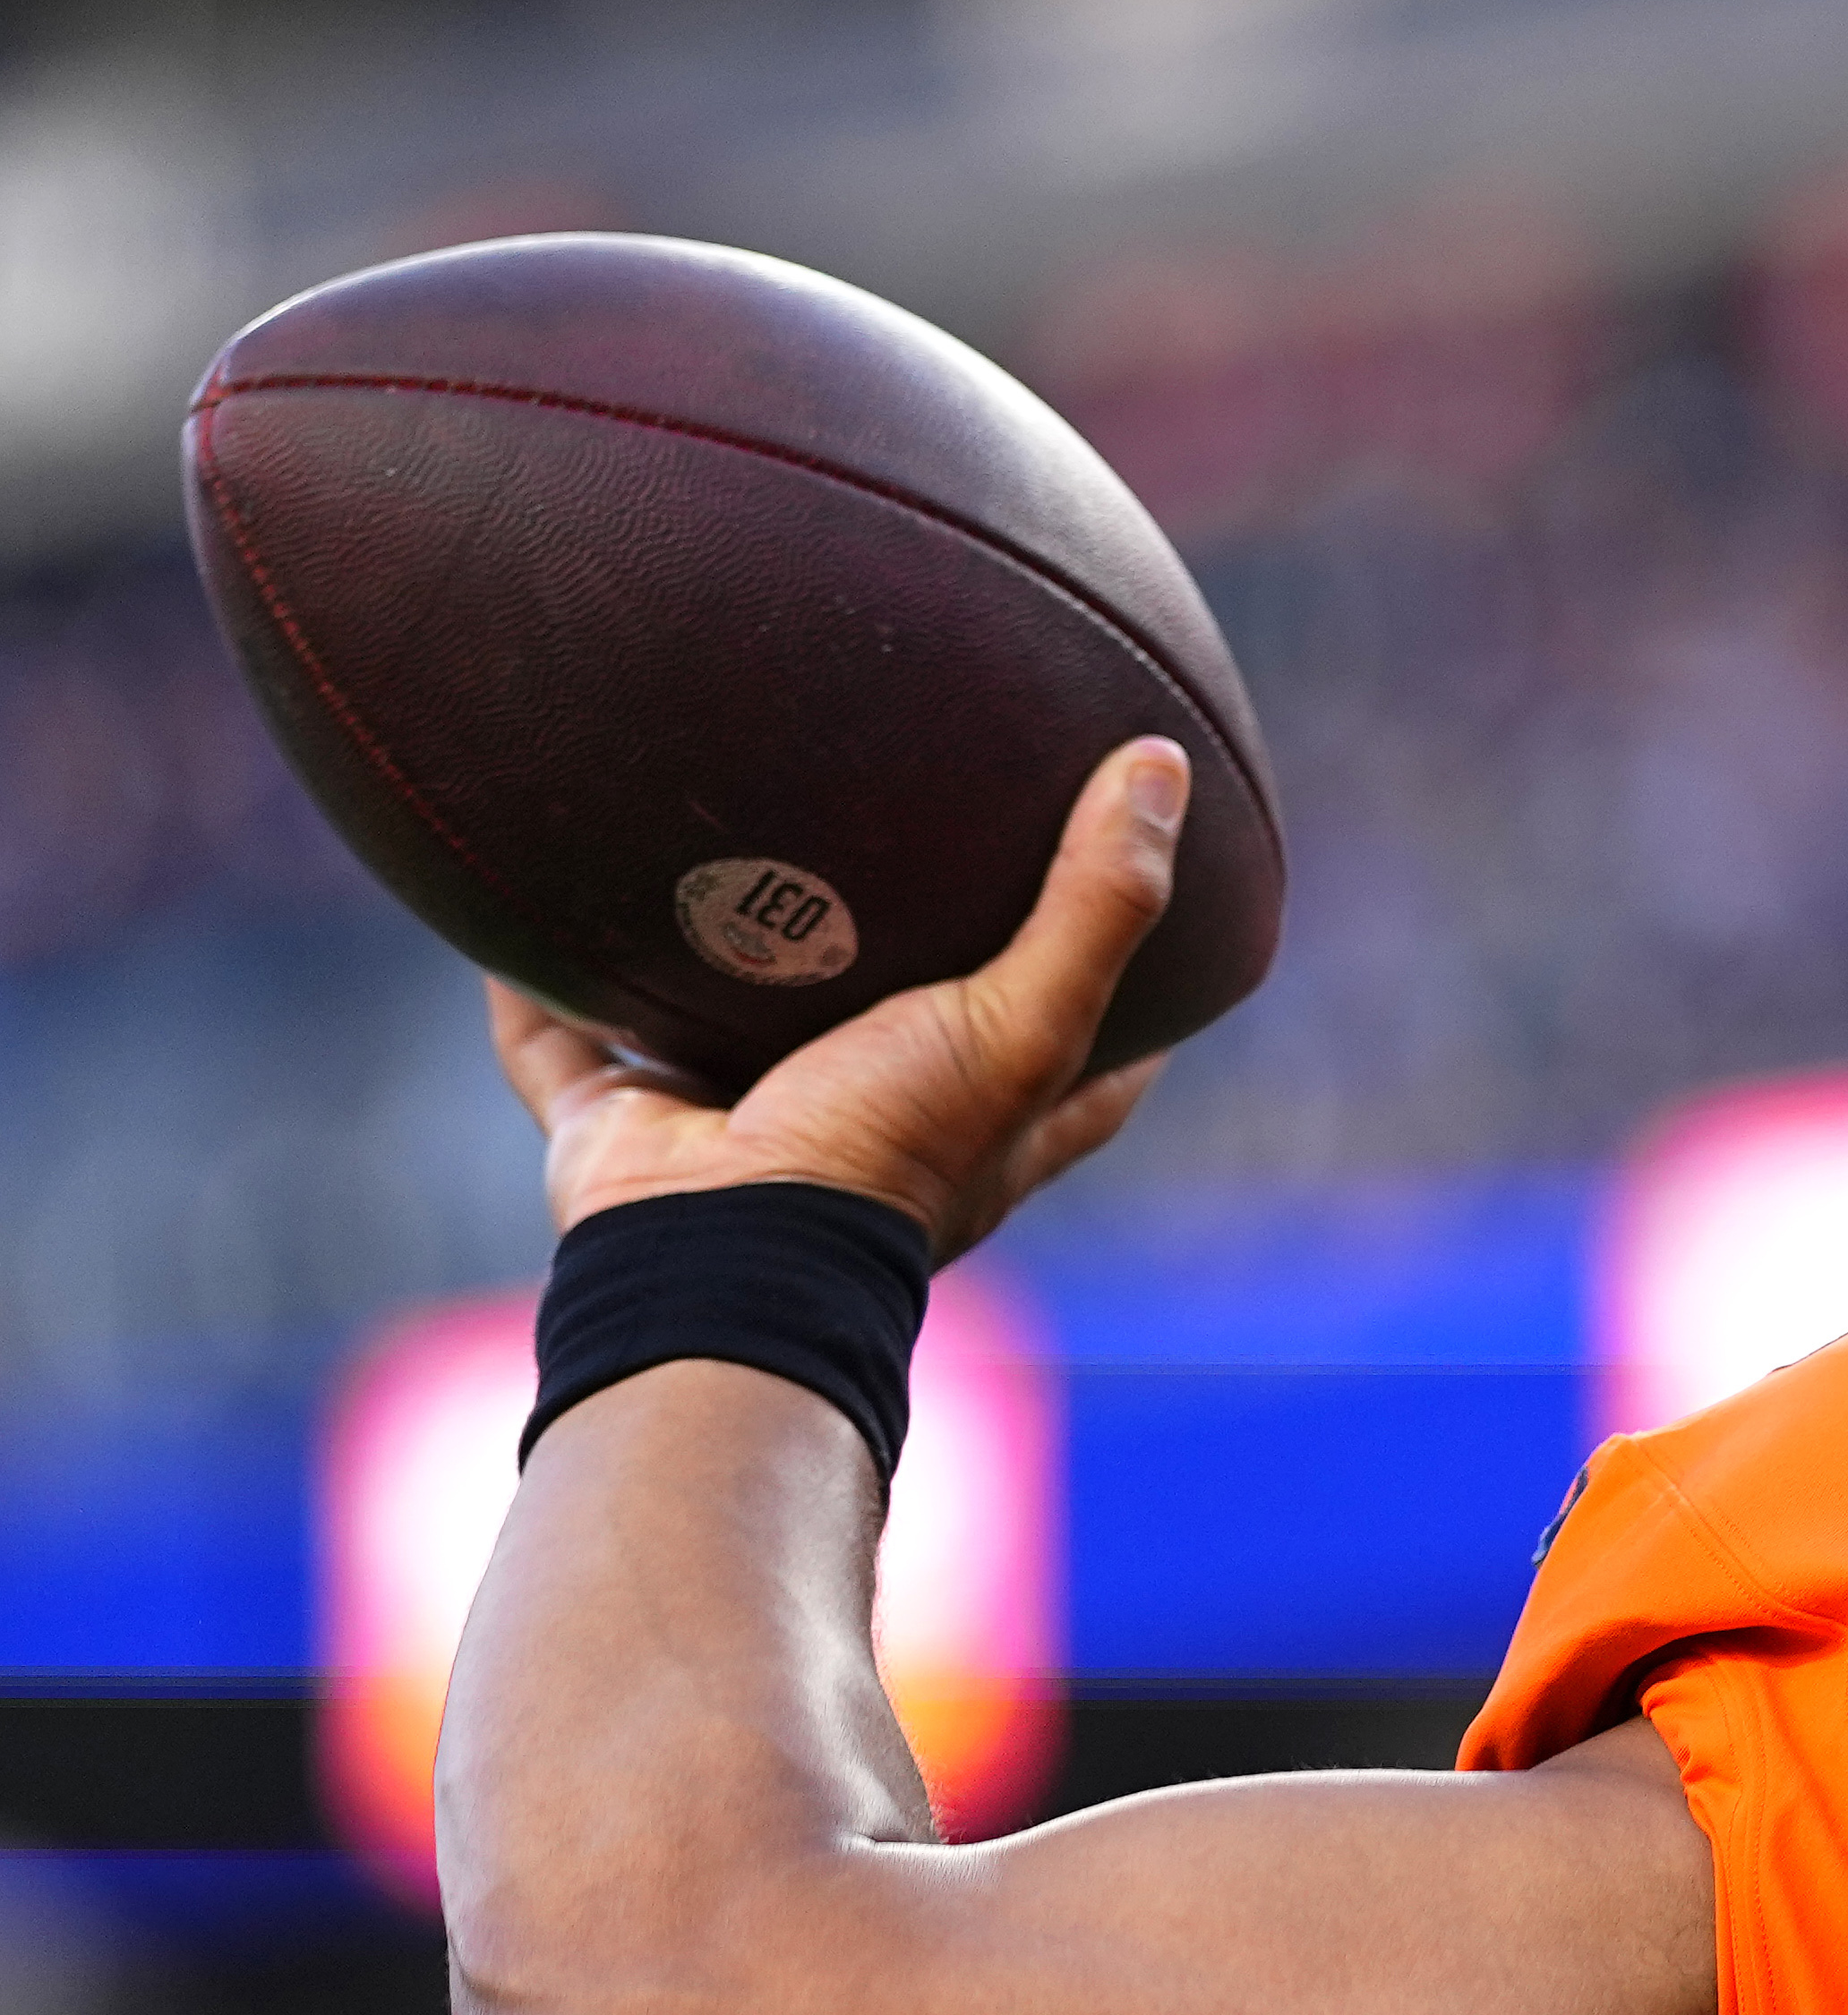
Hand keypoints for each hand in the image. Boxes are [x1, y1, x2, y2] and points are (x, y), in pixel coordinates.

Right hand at [490, 738, 1187, 1258]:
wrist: (721, 1252)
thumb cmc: (891, 1150)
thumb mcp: (1025, 1022)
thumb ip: (1100, 901)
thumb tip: (1162, 762)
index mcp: (975, 1125)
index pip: (1077, 1059)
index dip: (1111, 991)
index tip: (1123, 903)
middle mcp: (857, 1123)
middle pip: (884, 1031)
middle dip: (883, 959)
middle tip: (886, 848)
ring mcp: (731, 1125)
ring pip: (711, 1027)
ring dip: (701, 961)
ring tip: (697, 845)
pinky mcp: (620, 1124)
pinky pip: (558, 1038)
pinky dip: (531, 984)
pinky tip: (517, 892)